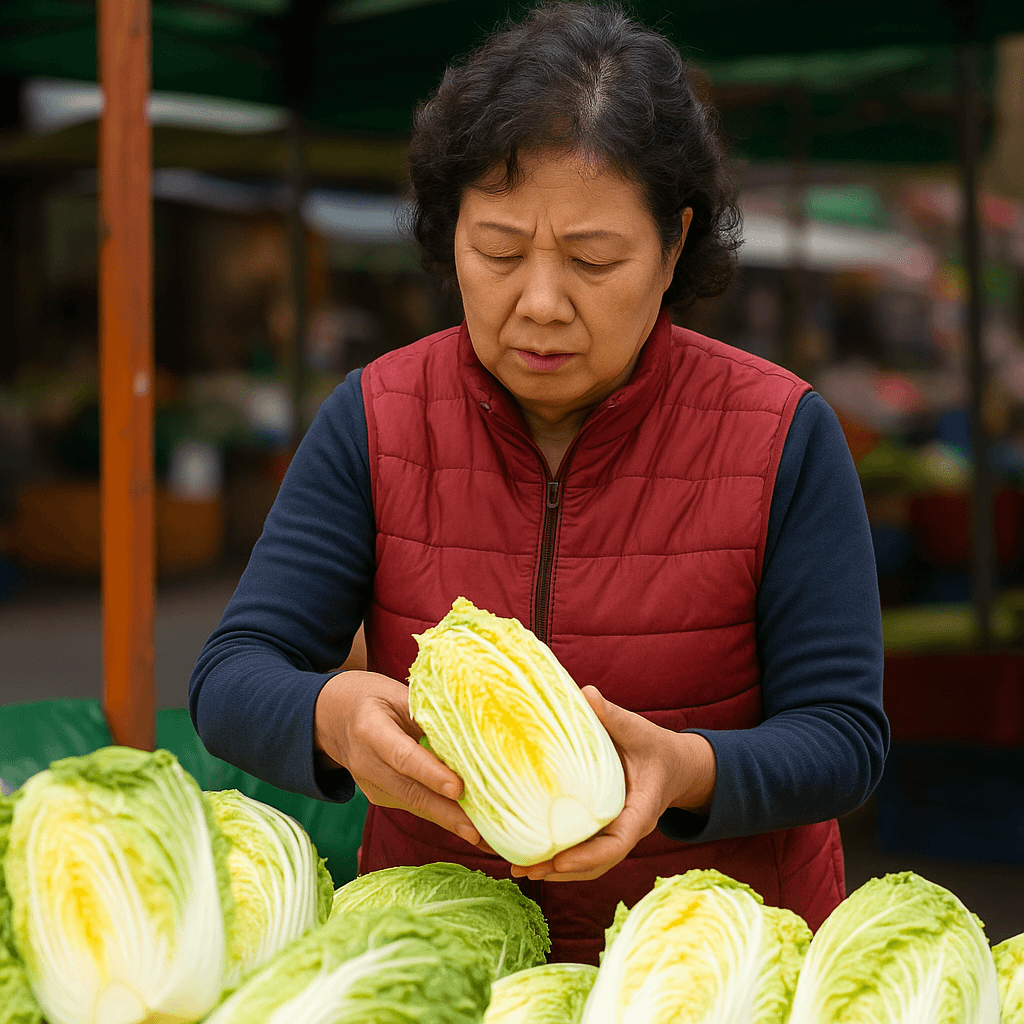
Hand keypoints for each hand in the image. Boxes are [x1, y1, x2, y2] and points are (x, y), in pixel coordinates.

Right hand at [314, 670, 485, 847]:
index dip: (430, 774)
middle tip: (480, 831)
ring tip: (484, 838)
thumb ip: (426, 714)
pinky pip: (414, 806)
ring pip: (414, 805)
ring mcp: (370, 785)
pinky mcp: (379, 796)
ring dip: (450, 822)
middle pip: (411, 791)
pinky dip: (442, 816)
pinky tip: (470, 827)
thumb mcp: (396, 694)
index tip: (458, 789)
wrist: (332, 717)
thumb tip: (468, 735)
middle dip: (448, 814)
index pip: (403, 756)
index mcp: (370, 730)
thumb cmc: (372, 698)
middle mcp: (366, 763)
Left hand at [511, 686, 715, 881]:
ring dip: (555, 869)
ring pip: (587, 863)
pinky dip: (558, 856)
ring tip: (518, 869)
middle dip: (561, 870)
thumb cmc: (654, 747)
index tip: (560, 861)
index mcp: (640, 812)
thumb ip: (613, 717)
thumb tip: (587, 694)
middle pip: (596, 862)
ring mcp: (615, 833)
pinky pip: (582, 850)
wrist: (671, 765)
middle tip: (524, 869)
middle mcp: (627, 829)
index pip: (617, 843)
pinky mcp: (602, 829)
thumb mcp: (638, 731)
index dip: (588, 856)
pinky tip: (529, 853)